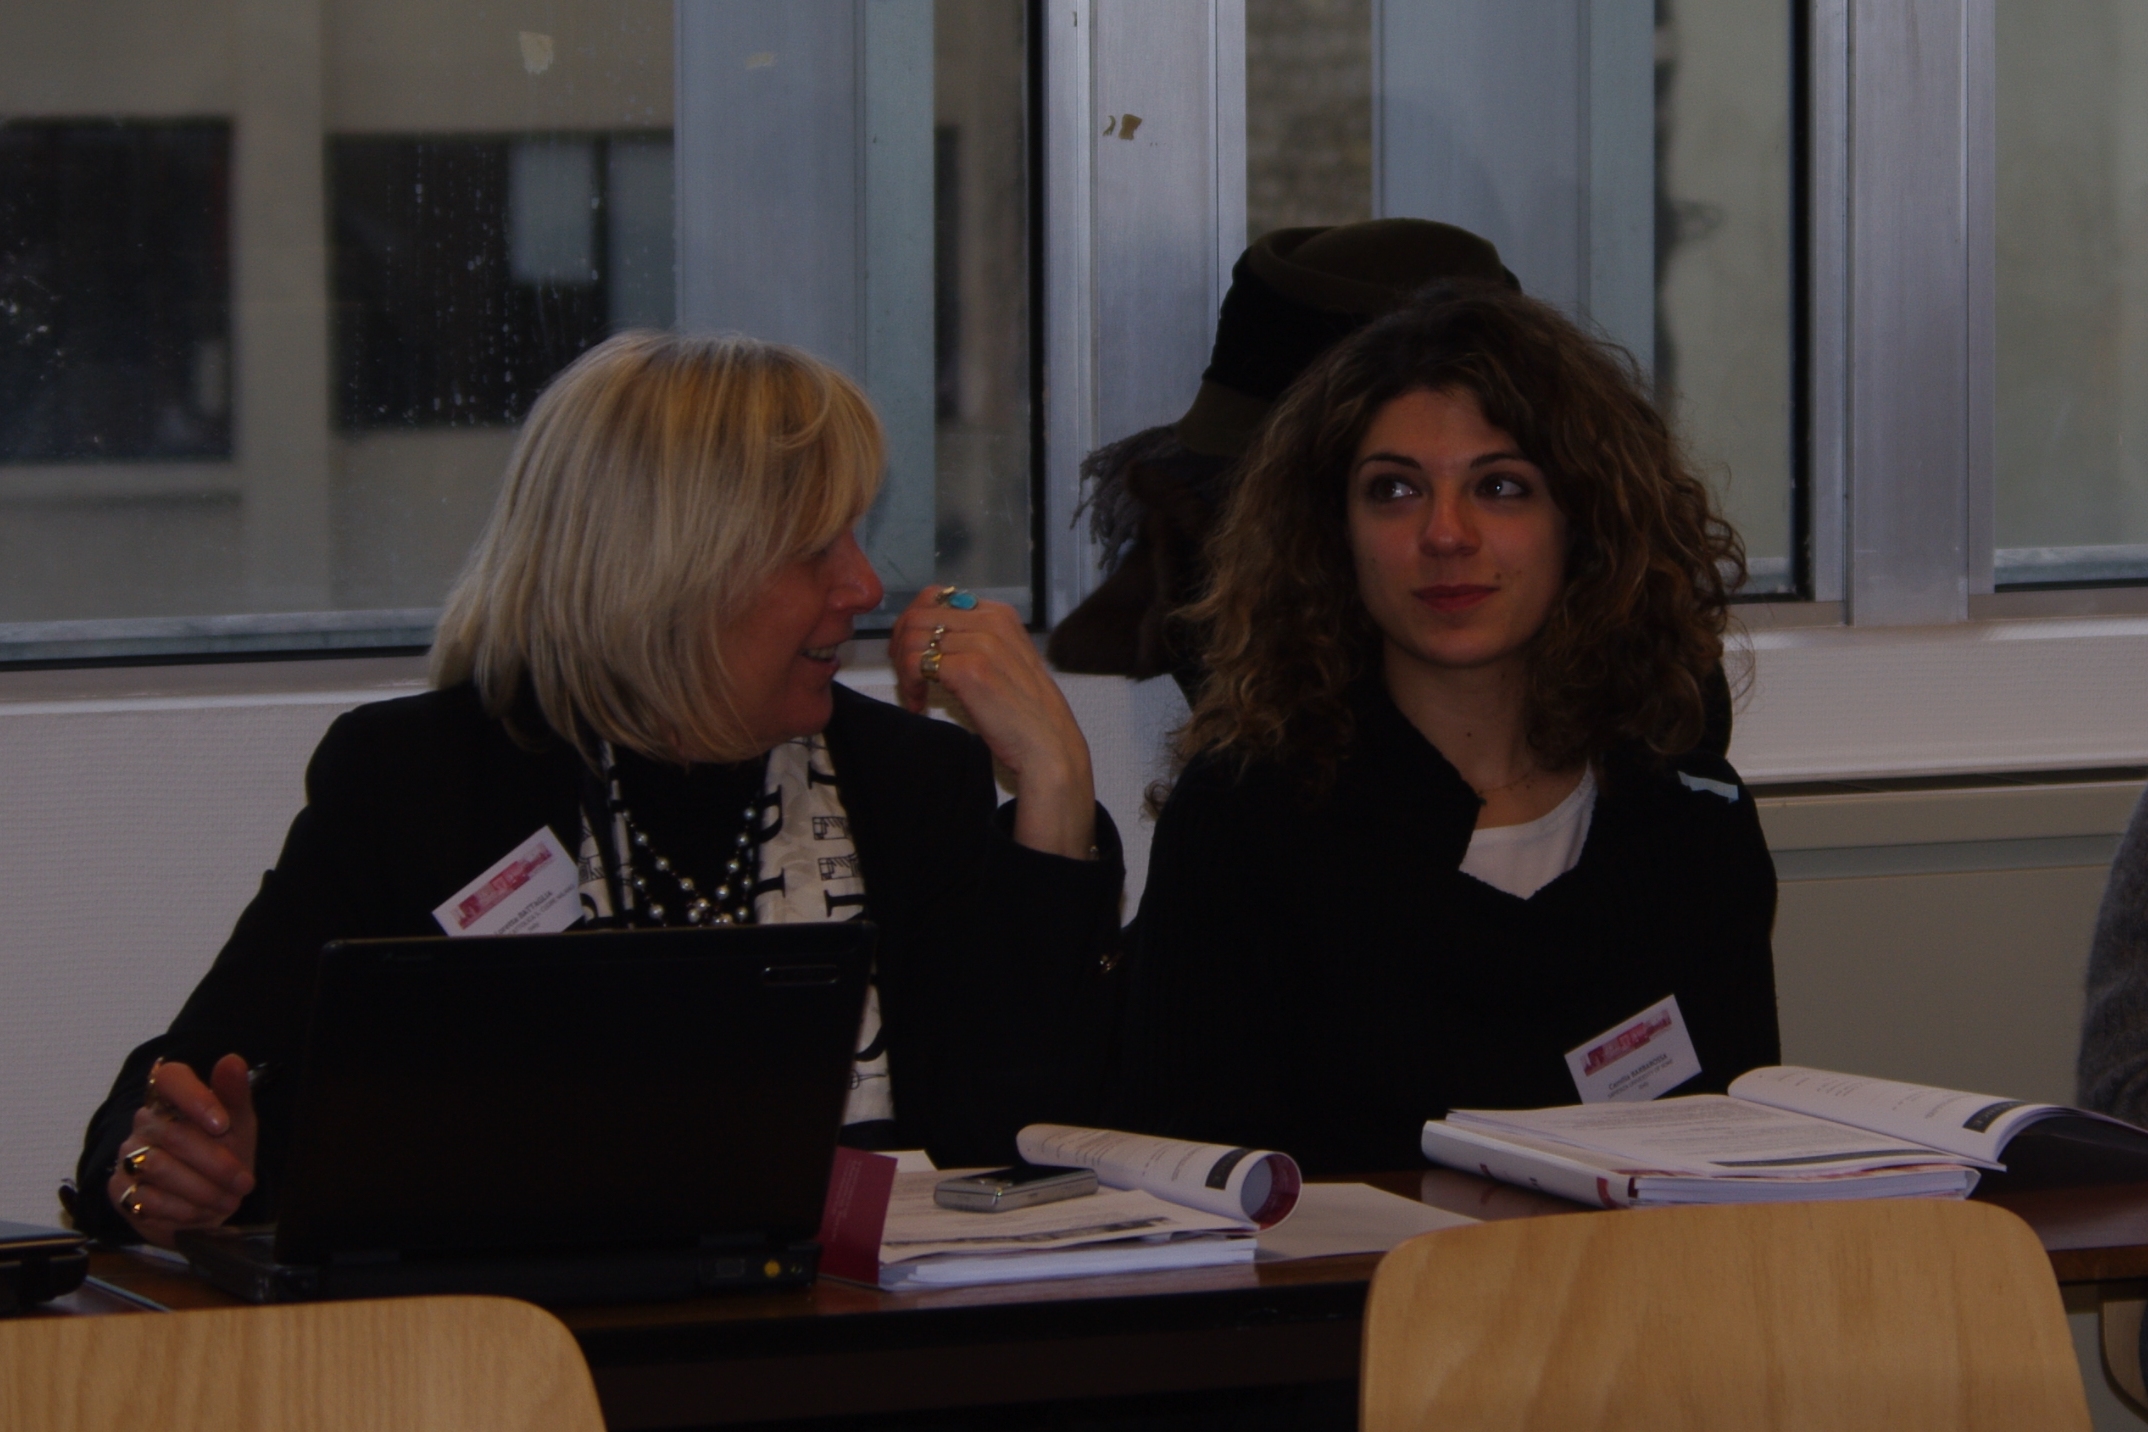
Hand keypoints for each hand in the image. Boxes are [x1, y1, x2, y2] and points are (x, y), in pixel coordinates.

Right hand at [107, 1053, 257, 1247]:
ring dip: (202, 1190)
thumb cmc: (222, 1154)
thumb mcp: (239, 1125)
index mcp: (173, 1097)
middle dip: (217, 1163)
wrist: (207, 1202)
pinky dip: (183, 1210)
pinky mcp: (119, 1189)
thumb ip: (234, 1094)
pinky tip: (201, 1213)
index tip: (223, 1124)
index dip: (196, 1098)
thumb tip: (231, 1060)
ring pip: (160, 1168)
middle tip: (244, 1182)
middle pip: (175, 1135)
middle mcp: (145, 1122)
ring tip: (228, 1200)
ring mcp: (129, 1155)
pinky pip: (147, 1199)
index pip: (171, 1078)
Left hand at [891, 587, 1097, 858]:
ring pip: (912, 639)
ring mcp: (981, 643)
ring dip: (903, 669)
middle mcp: (991, 622)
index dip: (913, 625)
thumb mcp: (1005, 661)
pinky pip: (916, 663)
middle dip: (901, 647)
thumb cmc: (1026, 713)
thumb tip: (932, 637)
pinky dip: (909, 685)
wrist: (1048, 745)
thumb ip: (975, 641)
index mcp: (1000, 615)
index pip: (935, 598)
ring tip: (915, 694)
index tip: (909, 652)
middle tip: (905, 676)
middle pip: (918, 616)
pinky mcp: (969, 669)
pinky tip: (920, 705)